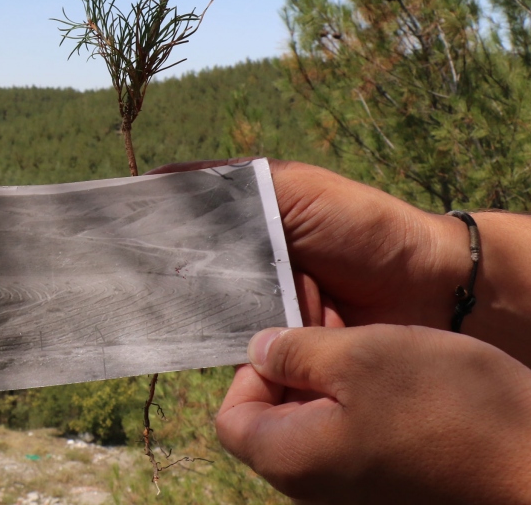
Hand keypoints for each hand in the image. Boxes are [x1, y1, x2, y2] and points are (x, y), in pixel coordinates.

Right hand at [147, 159, 458, 329]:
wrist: (426, 289)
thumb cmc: (361, 226)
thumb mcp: (291, 188)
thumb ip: (227, 185)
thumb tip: (154, 180)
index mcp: (241, 222)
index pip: (178, 223)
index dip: (144, 228)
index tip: (104, 232)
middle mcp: (241, 266)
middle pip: (181, 270)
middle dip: (158, 274)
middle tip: (120, 277)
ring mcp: (254, 309)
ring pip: (200, 311)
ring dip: (189, 311)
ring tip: (155, 307)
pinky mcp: (271, 349)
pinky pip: (230, 348)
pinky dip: (219, 345)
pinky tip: (196, 339)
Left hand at [217, 325, 530, 503]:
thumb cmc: (449, 410)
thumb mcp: (360, 357)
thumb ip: (296, 352)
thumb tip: (258, 350)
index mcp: (292, 460)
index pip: (231, 415)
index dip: (250, 368)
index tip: (287, 331)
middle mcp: (316, 486)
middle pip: (275, 417)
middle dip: (295, 364)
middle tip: (329, 320)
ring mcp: (358, 489)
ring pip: (320, 422)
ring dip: (334, 376)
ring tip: (368, 338)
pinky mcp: (396, 483)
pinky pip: (359, 435)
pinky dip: (366, 399)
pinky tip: (398, 368)